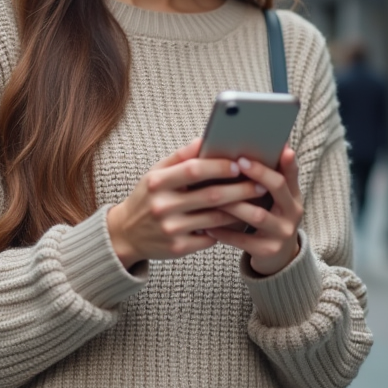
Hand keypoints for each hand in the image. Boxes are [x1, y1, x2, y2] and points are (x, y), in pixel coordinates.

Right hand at [106, 138, 265, 268]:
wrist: (125, 234)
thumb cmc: (147, 197)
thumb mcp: (155, 173)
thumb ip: (180, 157)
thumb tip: (207, 139)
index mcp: (157, 182)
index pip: (194, 170)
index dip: (219, 166)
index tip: (240, 164)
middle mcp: (162, 206)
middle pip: (210, 196)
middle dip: (240, 189)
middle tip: (262, 184)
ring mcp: (170, 229)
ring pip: (215, 218)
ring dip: (240, 209)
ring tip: (257, 201)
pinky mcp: (178, 248)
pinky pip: (210, 237)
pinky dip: (227, 229)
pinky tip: (240, 221)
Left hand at [204, 147, 302, 276]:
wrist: (277, 259)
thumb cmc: (268, 220)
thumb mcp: (274, 200)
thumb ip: (266, 179)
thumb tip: (253, 148)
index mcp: (293, 197)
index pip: (291, 173)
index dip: (285, 160)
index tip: (275, 145)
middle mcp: (292, 213)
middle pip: (278, 187)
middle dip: (258, 172)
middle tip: (238, 161)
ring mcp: (281, 233)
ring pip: (257, 214)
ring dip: (233, 202)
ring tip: (212, 193)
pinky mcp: (267, 251)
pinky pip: (242, 240)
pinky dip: (224, 231)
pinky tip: (208, 226)